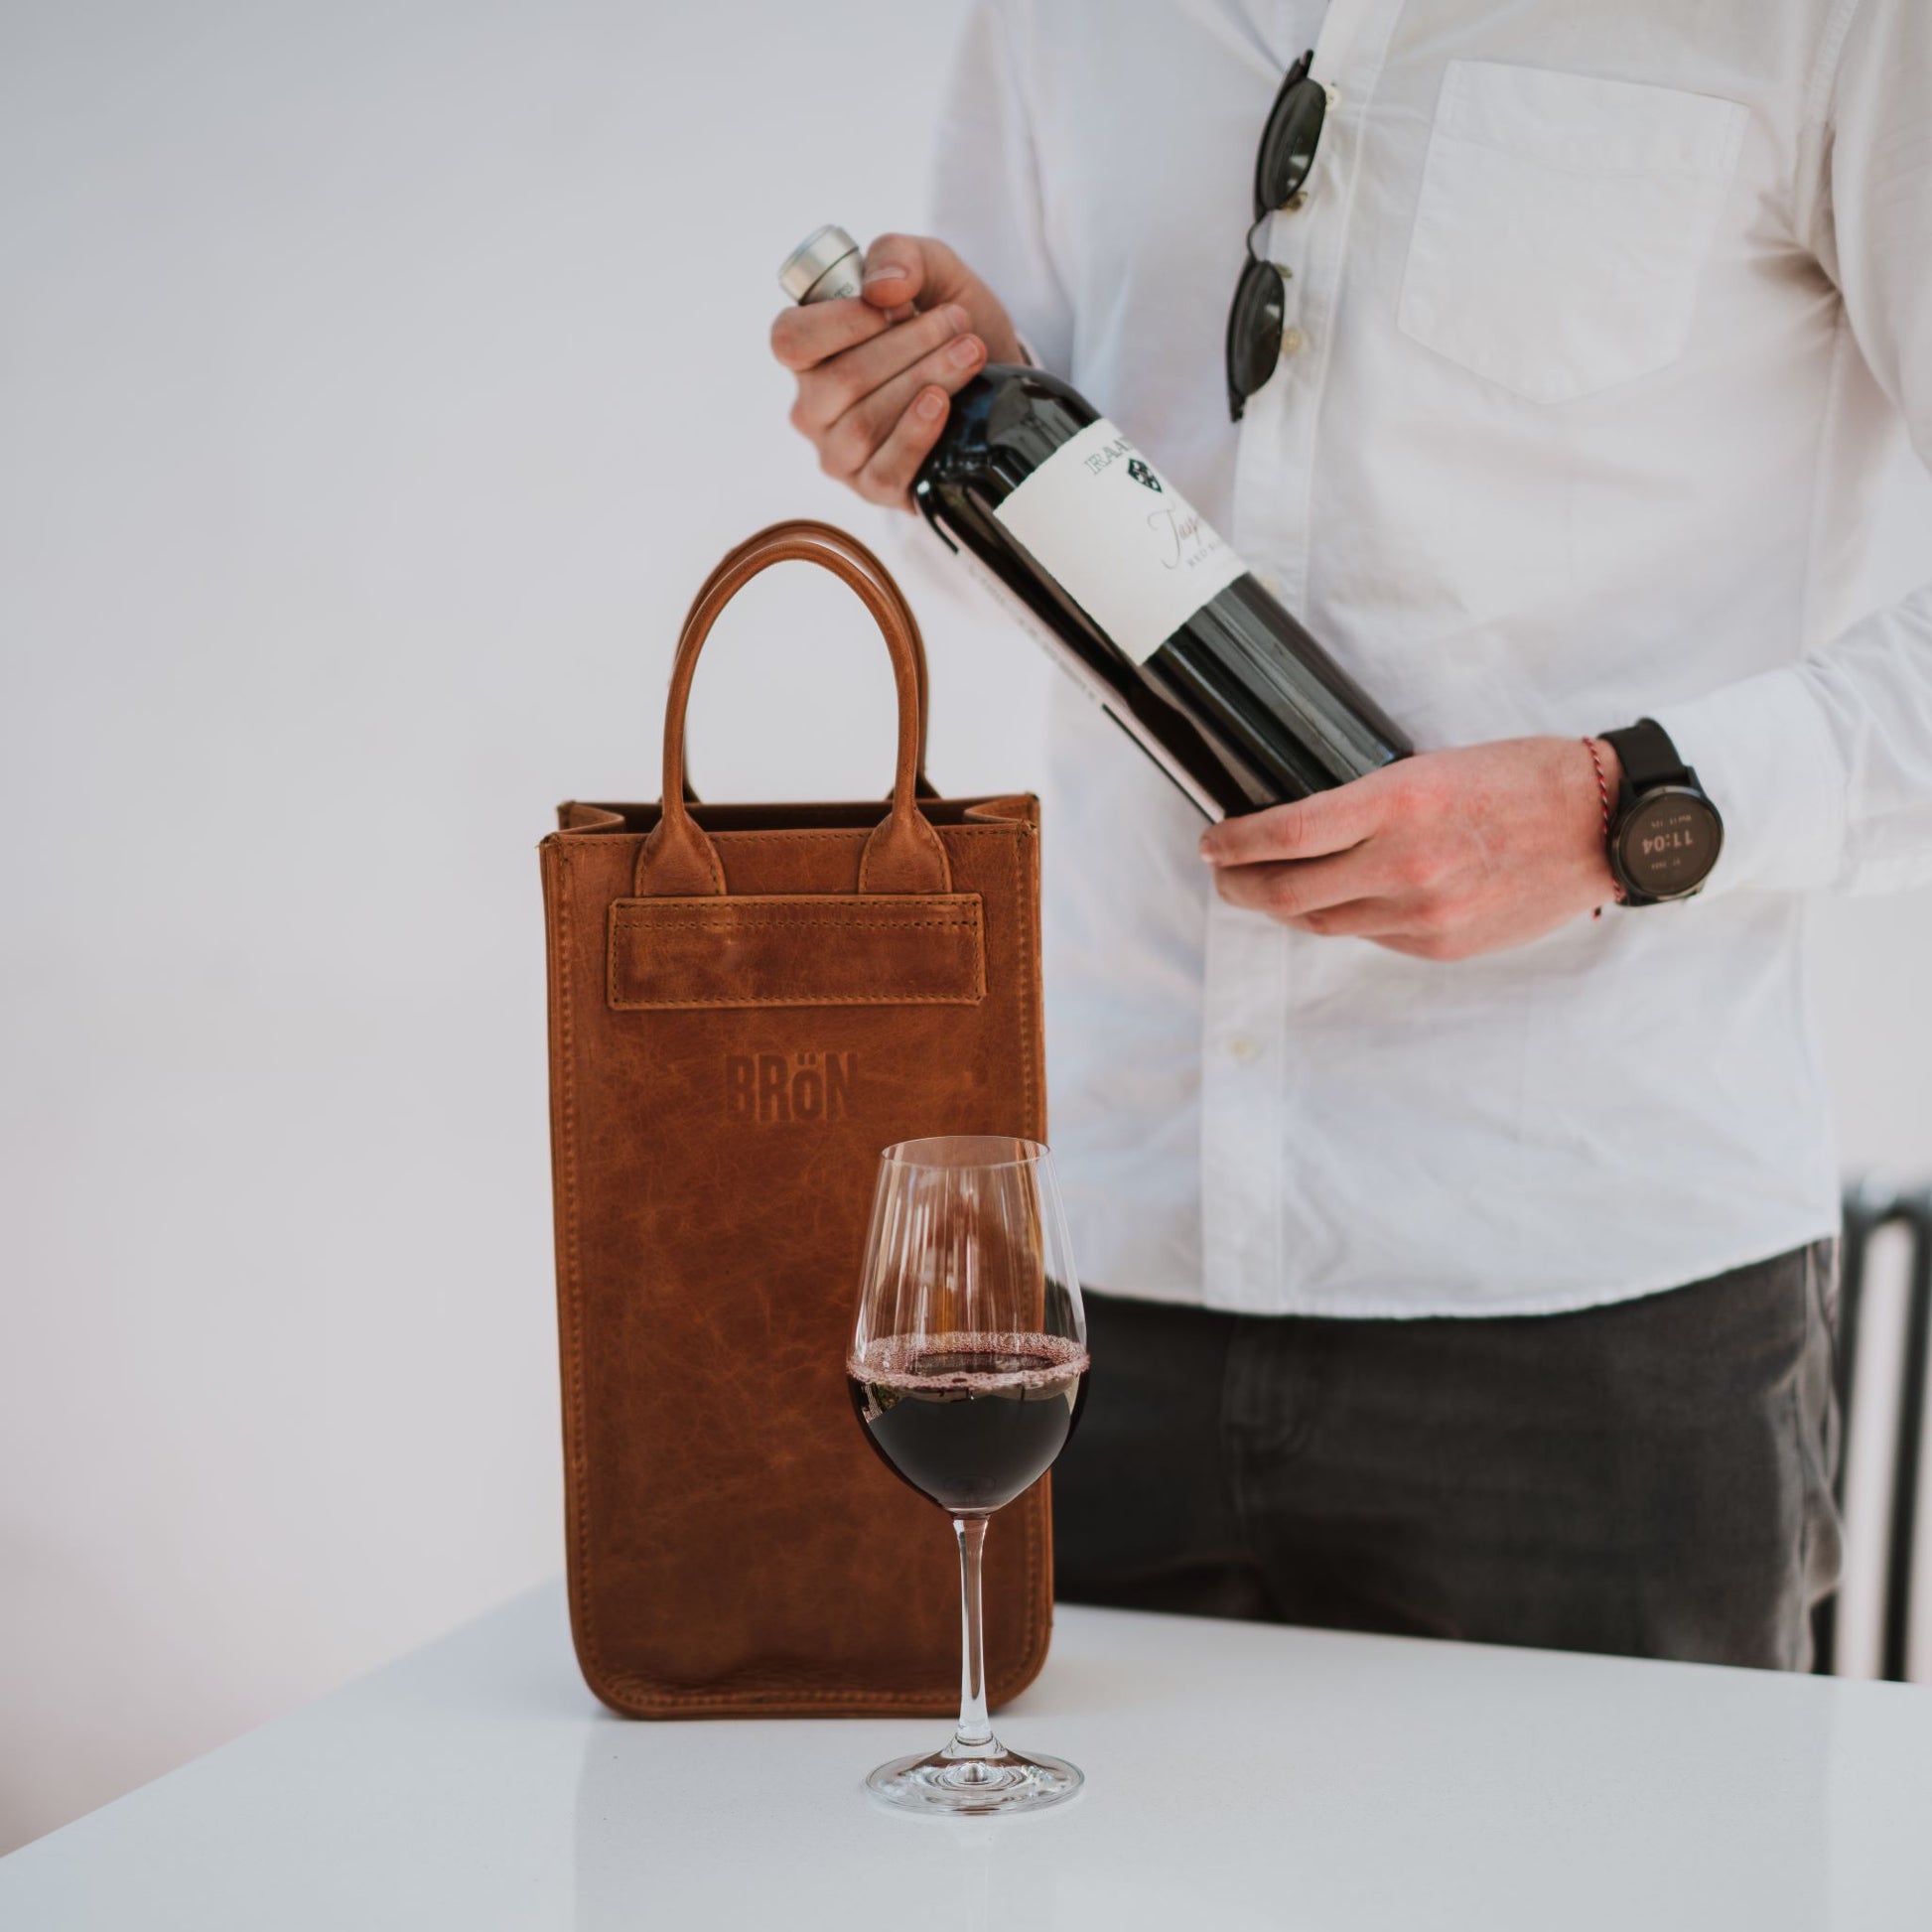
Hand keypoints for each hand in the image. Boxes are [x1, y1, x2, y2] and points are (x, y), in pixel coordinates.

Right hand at [769, 233, 1022, 508]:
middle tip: (958, 324)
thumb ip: (902, 257)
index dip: (842, 321)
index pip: (790, 340)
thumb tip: (882, 288)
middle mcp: (814, 407)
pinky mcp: (875, 488)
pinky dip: (915, 435)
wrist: (997, 379)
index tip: (899, 303)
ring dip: (924, 381)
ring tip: (969, 353)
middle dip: (907, 346)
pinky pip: (884, 470)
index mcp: (809, 352)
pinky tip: (941, 405)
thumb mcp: (935, 273)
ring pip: (863, 424)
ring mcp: (841, 453)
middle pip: (840, 382)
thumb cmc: (948, 324)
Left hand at [1198, 737, 1622, 960]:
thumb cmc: (1523, 779)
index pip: (1285, 832)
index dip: (1234, 842)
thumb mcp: (1433, 767)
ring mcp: (1422, 913)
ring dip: (1282, 907)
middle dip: (1238, 885)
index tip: (1211, 842)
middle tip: (1221, 874)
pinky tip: (1334, 901)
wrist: (1604, 825)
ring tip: (1262, 890)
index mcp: (1398, 802)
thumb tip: (1303, 832)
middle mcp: (1403, 863)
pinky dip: (1343, 918)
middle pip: (1286, 891)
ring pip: (1322, 920)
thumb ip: (1367, 805)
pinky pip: (1369, 936)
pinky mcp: (1441, 944)